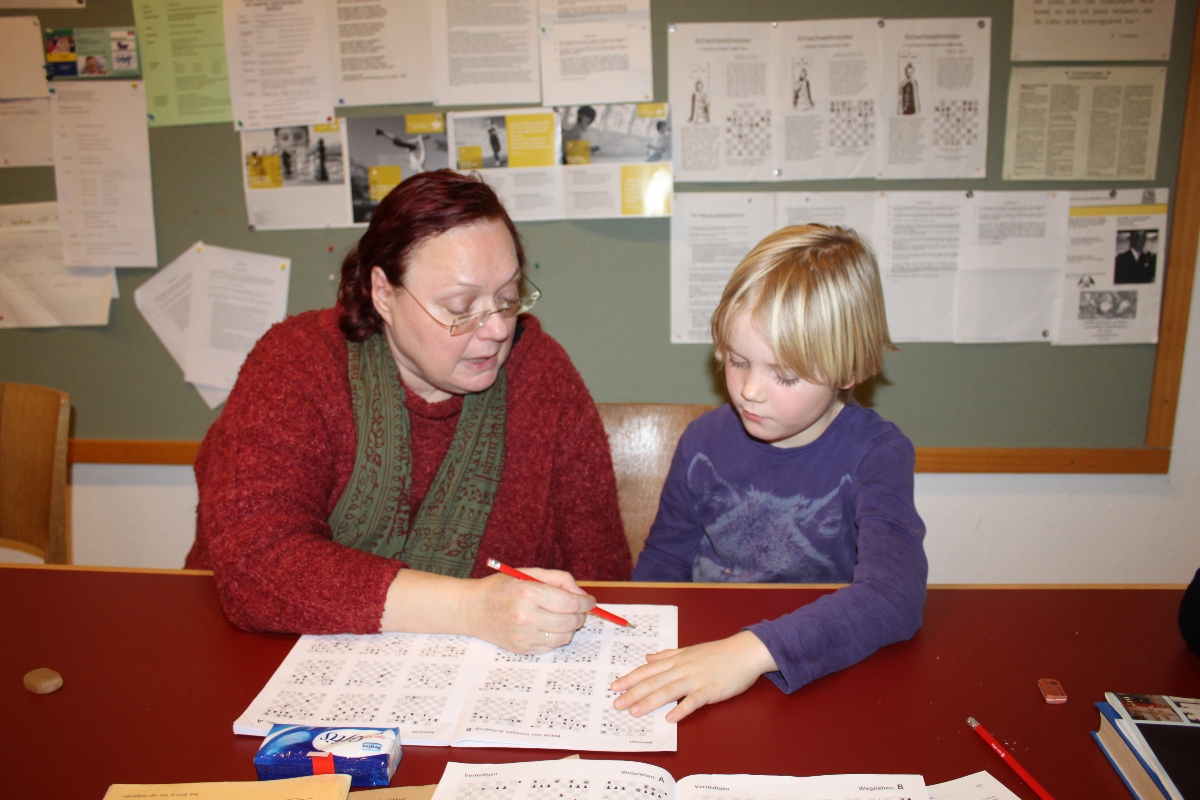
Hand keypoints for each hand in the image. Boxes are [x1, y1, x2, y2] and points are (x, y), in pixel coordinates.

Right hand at [462, 568, 594, 654]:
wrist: (471, 609)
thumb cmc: (501, 587)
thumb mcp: (529, 573)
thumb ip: (559, 579)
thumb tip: (581, 595)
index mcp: (528, 593)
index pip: (571, 603)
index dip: (586, 603)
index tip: (590, 601)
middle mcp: (526, 617)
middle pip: (571, 622)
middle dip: (580, 615)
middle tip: (578, 609)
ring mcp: (523, 636)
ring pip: (565, 637)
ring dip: (569, 627)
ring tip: (561, 617)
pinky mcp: (521, 649)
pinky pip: (551, 647)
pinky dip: (555, 637)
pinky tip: (546, 626)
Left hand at [609, 631, 776, 722]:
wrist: (745, 652)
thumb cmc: (719, 652)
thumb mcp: (690, 650)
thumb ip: (668, 655)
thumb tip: (648, 657)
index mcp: (677, 659)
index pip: (649, 670)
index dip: (631, 678)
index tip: (614, 687)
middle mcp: (683, 668)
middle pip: (654, 681)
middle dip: (633, 693)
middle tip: (617, 704)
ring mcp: (696, 678)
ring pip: (669, 690)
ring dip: (650, 701)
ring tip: (635, 712)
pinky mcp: (711, 689)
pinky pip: (694, 700)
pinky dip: (681, 708)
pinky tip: (670, 718)